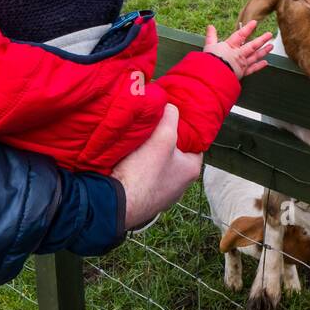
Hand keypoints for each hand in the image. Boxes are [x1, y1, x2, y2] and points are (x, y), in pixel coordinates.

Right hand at [111, 104, 202, 228]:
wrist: (115, 203)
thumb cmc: (143, 172)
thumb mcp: (162, 136)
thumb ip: (170, 117)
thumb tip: (170, 106)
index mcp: (191, 170)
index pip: (194, 143)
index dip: (183, 129)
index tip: (171, 119)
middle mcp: (181, 186)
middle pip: (176, 154)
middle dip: (165, 141)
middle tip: (153, 128)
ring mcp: (163, 196)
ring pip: (159, 167)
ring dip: (150, 156)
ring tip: (138, 144)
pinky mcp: (146, 200)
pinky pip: (146, 179)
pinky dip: (139, 170)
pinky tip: (129, 162)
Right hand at [204, 19, 273, 78]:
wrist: (213, 76)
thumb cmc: (211, 62)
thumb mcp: (209, 46)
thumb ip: (211, 36)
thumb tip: (210, 27)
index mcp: (230, 47)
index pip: (240, 35)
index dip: (248, 28)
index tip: (255, 23)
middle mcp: (239, 54)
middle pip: (252, 45)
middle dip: (262, 39)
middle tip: (269, 34)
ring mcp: (242, 64)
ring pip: (255, 56)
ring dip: (264, 51)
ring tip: (271, 46)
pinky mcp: (243, 73)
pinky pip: (253, 69)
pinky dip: (259, 66)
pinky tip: (266, 63)